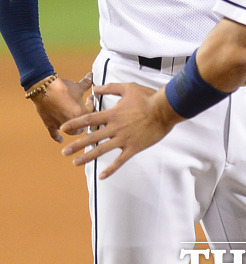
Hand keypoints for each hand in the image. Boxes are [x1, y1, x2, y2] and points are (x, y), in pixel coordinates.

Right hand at [29, 72, 93, 143]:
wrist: (44, 89)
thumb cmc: (63, 87)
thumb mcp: (77, 86)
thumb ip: (87, 82)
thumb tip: (92, 75)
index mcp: (82, 112)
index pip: (92, 110)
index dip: (91, 103)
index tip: (89, 98)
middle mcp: (73, 121)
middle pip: (84, 125)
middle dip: (86, 119)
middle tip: (86, 113)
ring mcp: (61, 124)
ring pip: (72, 132)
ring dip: (76, 129)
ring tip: (78, 127)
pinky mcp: (50, 125)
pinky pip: (55, 134)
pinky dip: (58, 137)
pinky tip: (61, 140)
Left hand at [61, 83, 182, 179]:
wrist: (165, 109)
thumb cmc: (147, 97)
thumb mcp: (128, 88)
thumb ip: (110, 88)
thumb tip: (95, 88)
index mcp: (113, 114)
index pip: (89, 119)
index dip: (75, 123)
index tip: (64, 128)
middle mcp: (115, 127)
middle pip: (92, 138)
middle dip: (76, 145)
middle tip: (63, 152)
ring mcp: (124, 139)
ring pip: (102, 150)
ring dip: (87, 157)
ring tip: (75, 163)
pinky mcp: (133, 148)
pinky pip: (120, 160)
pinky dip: (111, 169)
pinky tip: (102, 176)